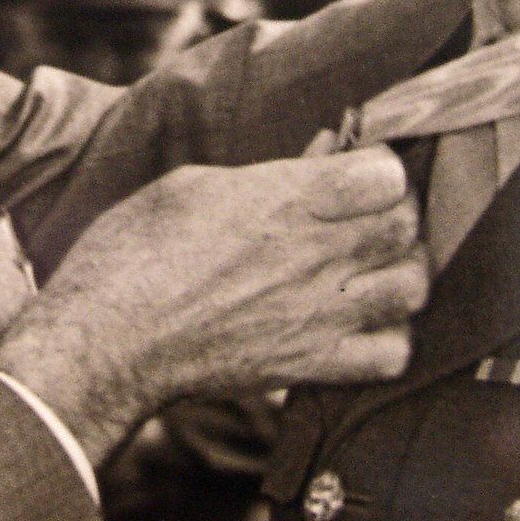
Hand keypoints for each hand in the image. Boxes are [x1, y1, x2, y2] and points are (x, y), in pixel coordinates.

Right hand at [0, 147, 426, 463]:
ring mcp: (318, 314)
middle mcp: (314, 254)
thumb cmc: (134, 252)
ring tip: (371, 269)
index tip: (359, 172)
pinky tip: (361, 326)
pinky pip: (391, 354)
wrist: (107, 340)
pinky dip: (389, 339)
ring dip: (400, 273)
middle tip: (366, 218)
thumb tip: (320, 154)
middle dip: (394, 215)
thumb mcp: (194, 184)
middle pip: (406, 226)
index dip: (380, 168)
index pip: (386, 174)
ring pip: (412, 287)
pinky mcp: (310, 366)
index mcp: (285, 199)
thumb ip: (267, 173)